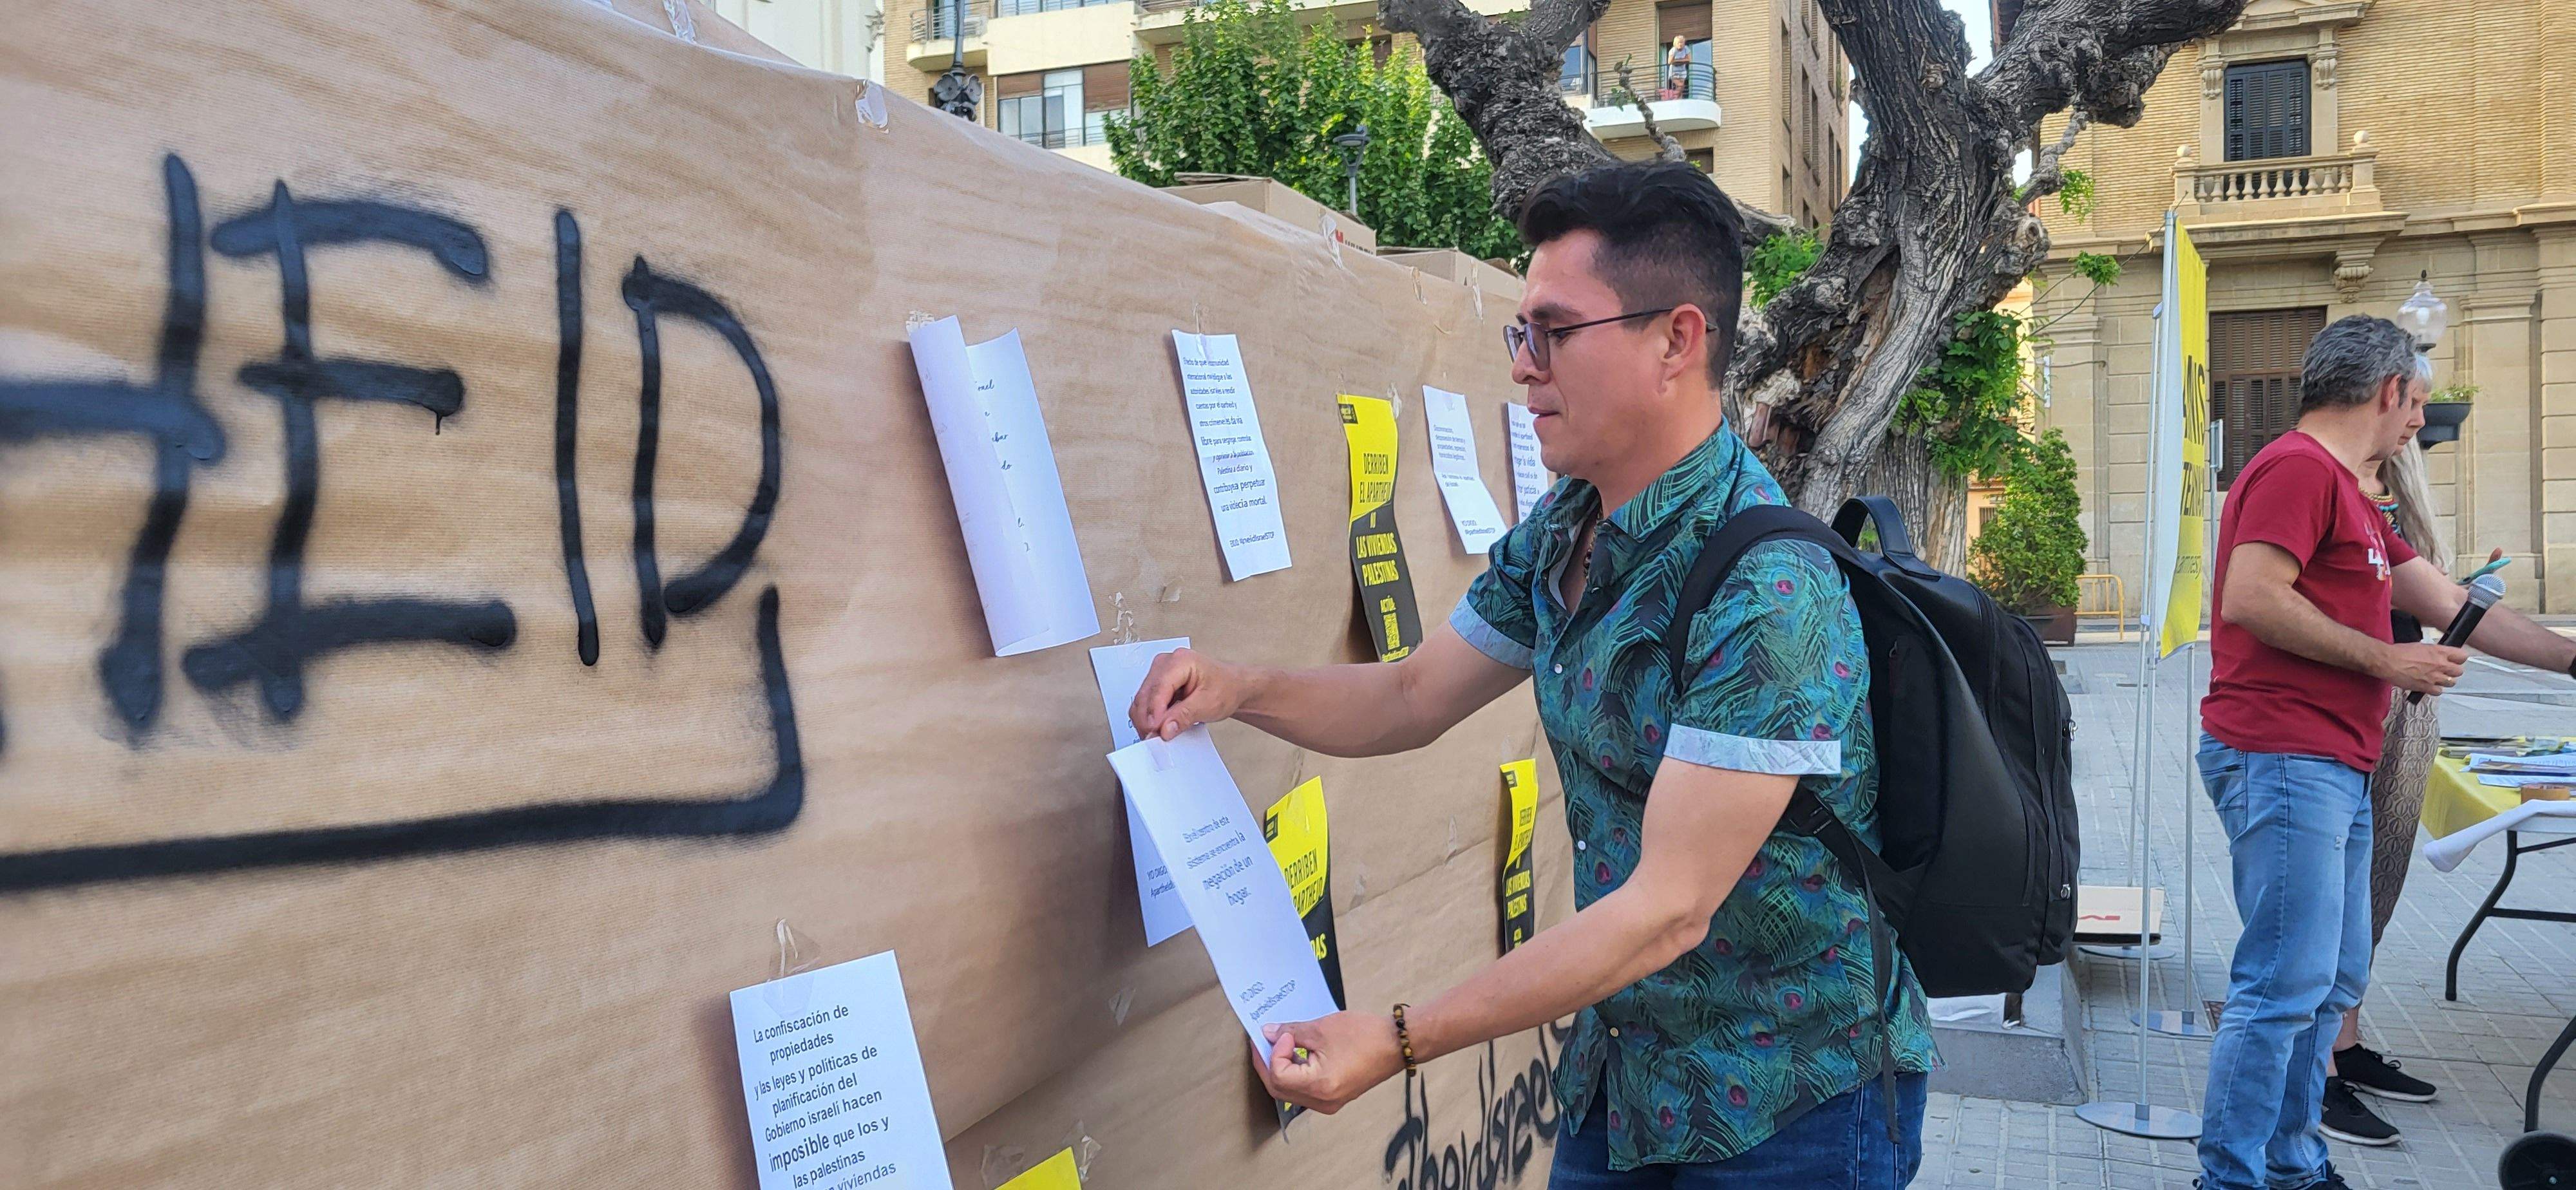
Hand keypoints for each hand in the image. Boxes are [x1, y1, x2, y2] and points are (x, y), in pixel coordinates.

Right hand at [1128, 647, 1247, 741]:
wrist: (1233, 686)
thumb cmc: (1226, 688)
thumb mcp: (1209, 704)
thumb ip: (1184, 716)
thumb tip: (1164, 728)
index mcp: (1180, 661)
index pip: (1158, 688)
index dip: (1153, 713)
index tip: (1154, 732)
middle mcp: (1166, 663)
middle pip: (1145, 694)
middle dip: (1147, 719)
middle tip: (1155, 739)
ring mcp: (1160, 672)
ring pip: (1142, 700)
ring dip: (1146, 720)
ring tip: (1158, 736)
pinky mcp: (1158, 683)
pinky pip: (1146, 702)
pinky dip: (1149, 718)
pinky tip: (1159, 727)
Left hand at [1256, 1011, 1405, 1114]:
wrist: (1396, 1044)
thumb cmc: (1366, 1036)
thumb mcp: (1322, 1028)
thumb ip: (1292, 1032)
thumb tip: (1269, 1033)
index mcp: (1319, 1086)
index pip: (1278, 1076)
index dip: (1274, 1052)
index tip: (1282, 1034)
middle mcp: (1322, 1101)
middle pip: (1279, 1089)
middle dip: (1268, 1063)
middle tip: (1265, 1041)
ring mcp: (1328, 1103)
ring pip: (1290, 1092)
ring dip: (1281, 1069)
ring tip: (1283, 1046)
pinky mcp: (1333, 1097)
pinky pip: (1304, 1091)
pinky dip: (1295, 1074)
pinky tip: (1298, 1055)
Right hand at [2378, 642, 2466, 695]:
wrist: (2388, 661)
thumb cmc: (2400, 652)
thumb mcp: (2420, 646)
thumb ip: (2433, 652)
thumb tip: (2438, 656)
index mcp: (2439, 651)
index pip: (2462, 656)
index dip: (2459, 659)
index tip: (2455, 660)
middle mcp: (2440, 664)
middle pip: (2459, 671)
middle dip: (2453, 671)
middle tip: (2444, 670)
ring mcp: (2435, 677)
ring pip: (2451, 682)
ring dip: (2445, 681)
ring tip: (2435, 678)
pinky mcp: (2427, 687)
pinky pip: (2439, 691)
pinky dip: (2435, 689)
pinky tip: (2428, 685)